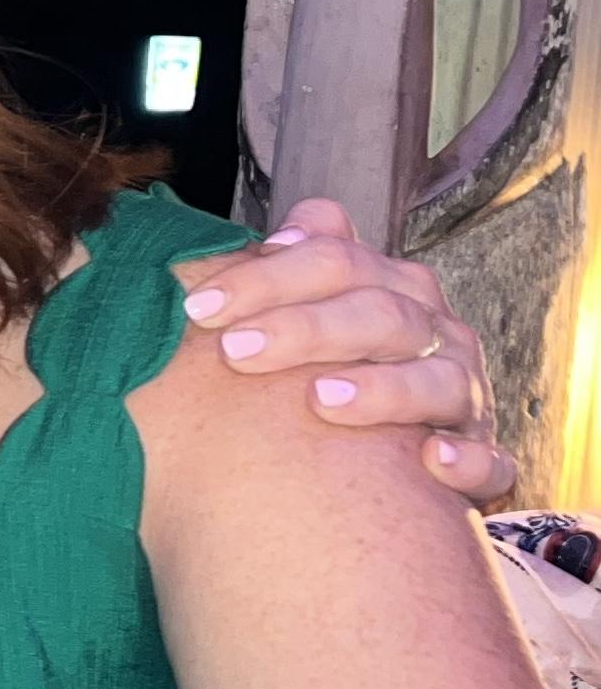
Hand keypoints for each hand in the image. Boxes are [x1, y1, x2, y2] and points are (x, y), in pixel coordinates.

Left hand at [177, 199, 514, 504]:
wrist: (387, 457)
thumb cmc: (331, 372)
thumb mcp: (311, 317)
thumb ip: (295, 270)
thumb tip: (289, 226)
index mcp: (393, 291)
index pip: (337, 263)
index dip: (268, 277)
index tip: (198, 308)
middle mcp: (434, 336)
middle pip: (381, 314)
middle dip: (305, 329)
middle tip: (233, 351)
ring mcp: (462, 397)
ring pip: (439, 382)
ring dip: (384, 390)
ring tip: (319, 398)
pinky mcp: (480, 460)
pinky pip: (489, 462)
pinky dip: (467, 460)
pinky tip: (430, 460)